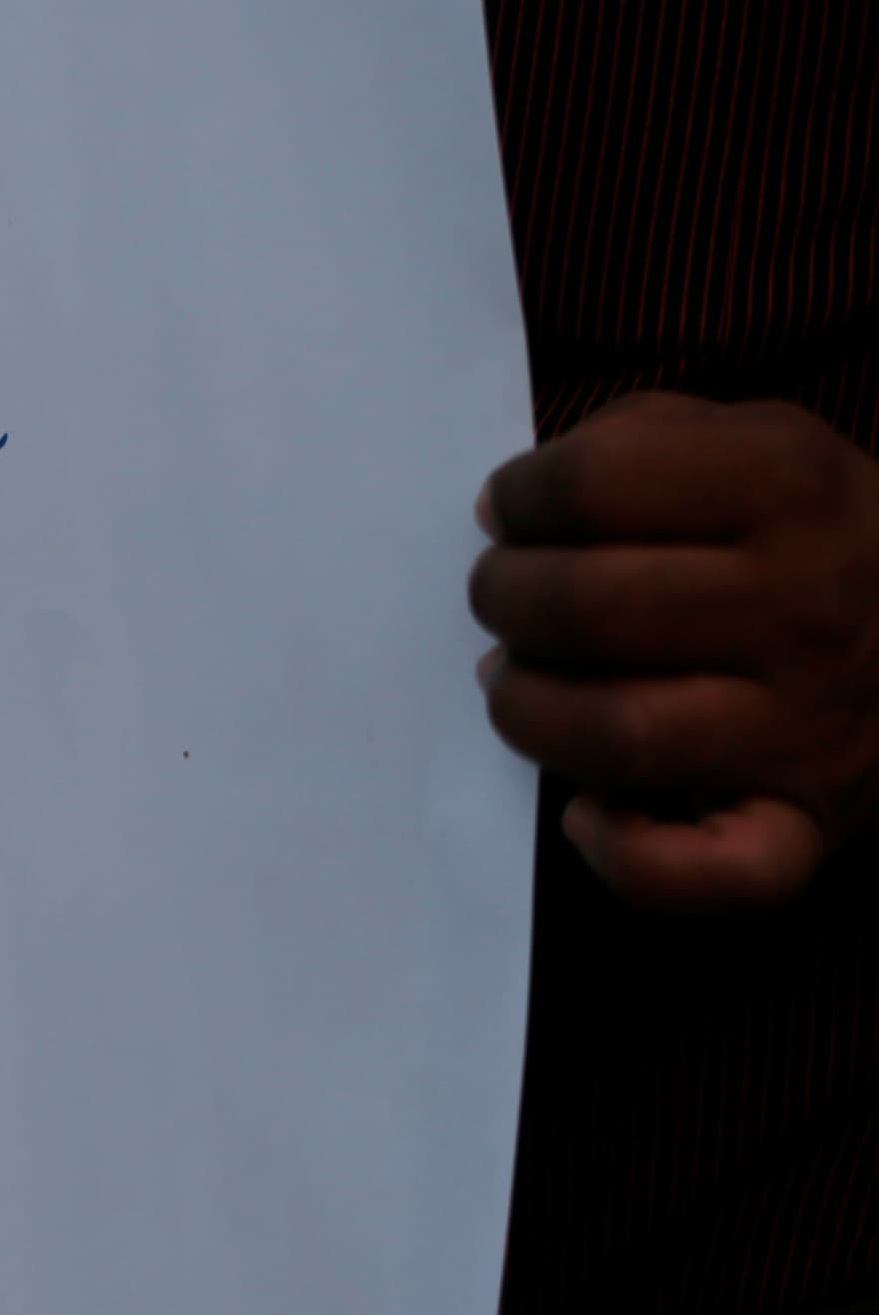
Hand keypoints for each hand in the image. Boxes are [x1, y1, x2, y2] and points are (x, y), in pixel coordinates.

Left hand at [471, 393, 878, 911]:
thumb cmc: (811, 537)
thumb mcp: (756, 442)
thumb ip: (636, 439)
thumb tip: (509, 507)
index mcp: (791, 489)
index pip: (594, 485)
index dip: (520, 497)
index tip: (514, 514)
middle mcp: (806, 608)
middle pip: (584, 610)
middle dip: (503, 599)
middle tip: (503, 600)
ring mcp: (809, 727)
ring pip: (616, 734)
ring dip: (528, 712)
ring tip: (519, 685)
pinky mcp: (806, 826)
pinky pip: (712, 875)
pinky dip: (629, 856)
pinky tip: (588, 815)